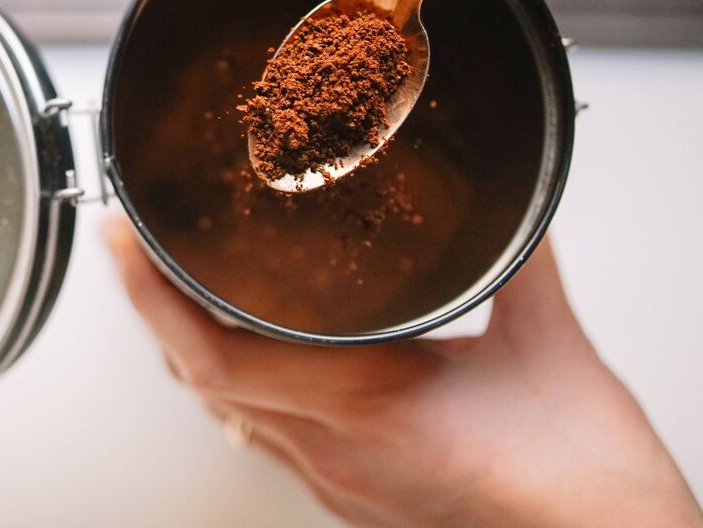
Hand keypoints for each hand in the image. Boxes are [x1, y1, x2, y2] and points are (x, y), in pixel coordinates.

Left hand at [104, 217, 702, 526]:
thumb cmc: (580, 487)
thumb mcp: (554, 350)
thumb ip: (523, 265)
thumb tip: (513, 209)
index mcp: (367, 404)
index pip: (216, 353)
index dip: (152, 296)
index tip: (121, 241)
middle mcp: (333, 450)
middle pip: (200, 379)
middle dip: (154, 308)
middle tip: (135, 244)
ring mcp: (336, 480)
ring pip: (226, 412)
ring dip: (189, 345)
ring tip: (177, 283)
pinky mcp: (352, 494)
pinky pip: (265, 434)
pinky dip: (238, 382)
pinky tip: (254, 353)